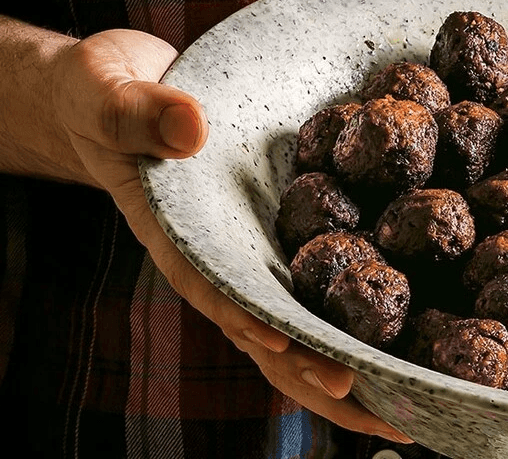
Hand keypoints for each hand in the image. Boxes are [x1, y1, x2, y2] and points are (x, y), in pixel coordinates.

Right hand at [49, 29, 410, 443]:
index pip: (212, 286)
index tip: (289, 345)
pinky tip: (406, 348)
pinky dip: (356, 319)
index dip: (247, 318)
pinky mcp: (279, 240)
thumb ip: (140, 113)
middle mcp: (218, 261)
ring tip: (406, 412)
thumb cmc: (100, 98)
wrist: (115, 95)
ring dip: (348, 368)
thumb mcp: (106, 95)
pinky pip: (318, 288)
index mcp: (175, 235)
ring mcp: (250, 258)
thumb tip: (189, 127)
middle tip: (376, 410)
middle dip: (317, 376)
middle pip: (267, 334)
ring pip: (299, 327)